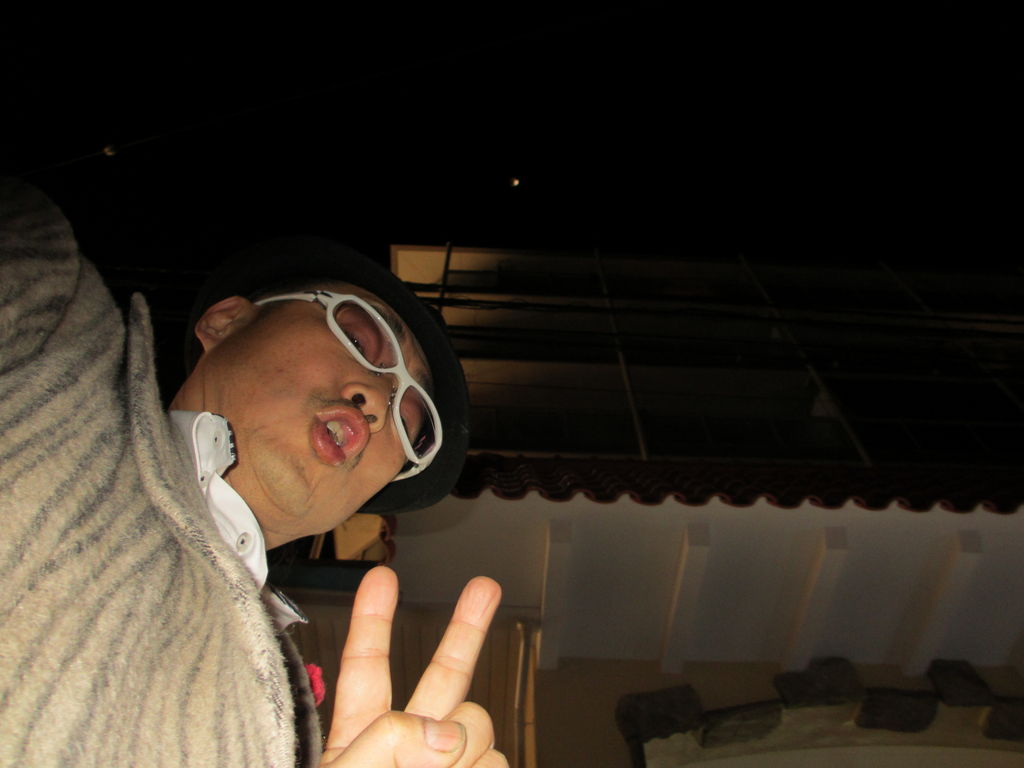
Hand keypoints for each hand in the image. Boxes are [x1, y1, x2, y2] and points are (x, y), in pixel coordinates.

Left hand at [319, 566, 505, 766]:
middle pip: (444, 675)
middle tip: (486, 586)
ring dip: (468, 749)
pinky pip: (498, 760)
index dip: (372, 619)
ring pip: (478, 724)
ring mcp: (447, 762)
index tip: (381, 578)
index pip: (366, 668)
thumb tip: (446, 733)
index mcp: (361, 739)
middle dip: (467, 629)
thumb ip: (386, 743)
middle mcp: (410, 747)